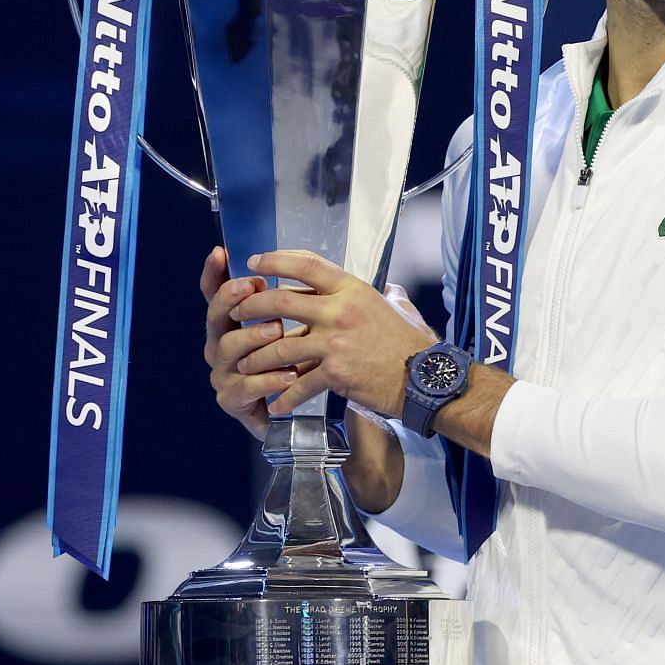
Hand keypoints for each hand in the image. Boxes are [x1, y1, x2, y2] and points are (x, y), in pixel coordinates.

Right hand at [200, 246, 298, 438]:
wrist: (294, 413)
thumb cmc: (289, 364)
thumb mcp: (292, 329)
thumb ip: (285, 301)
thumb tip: (292, 261)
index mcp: (230, 325)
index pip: (213, 295)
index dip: (213, 274)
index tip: (220, 253)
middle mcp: (219, 346)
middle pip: (215, 318)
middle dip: (231, 300)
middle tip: (252, 288)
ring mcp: (222, 374)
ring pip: (228, 350)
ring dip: (253, 337)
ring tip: (278, 331)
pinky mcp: (232, 401)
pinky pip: (246, 387)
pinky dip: (268, 379)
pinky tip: (289, 374)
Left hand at [231, 249, 438, 418]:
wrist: (426, 378)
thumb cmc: (414, 344)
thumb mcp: (400, 307)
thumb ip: (386, 295)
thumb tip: (386, 288)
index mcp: (353, 289)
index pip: (307, 264)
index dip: (275, 260)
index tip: (254, 262)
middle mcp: (341, 310)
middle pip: (281, 300)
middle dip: (251, 306)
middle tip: (237, 312)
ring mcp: (336, 341)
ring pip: (280, 345)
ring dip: (257, 356)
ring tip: (244, 364)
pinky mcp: (336, 371)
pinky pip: (299, 383)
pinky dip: (284, 396)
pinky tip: (275, 404)